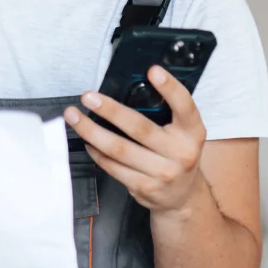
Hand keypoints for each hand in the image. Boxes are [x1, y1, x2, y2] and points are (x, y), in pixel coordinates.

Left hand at [63, 65, 206, 213]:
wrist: (183, 197)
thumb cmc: (176, 155)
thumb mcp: (182, 134)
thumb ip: (165, 115)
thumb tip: (128, 88)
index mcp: (192, 132)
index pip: (185, 106)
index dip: (170, 88)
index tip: (152, 71)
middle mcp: (181, 153)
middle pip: (140, 128)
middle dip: (110, 110)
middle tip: (89, 97)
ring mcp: (162, 173)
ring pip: (119, 149)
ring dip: (92, 131)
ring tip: (74, 117)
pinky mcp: (144, 187)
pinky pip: (114, 167)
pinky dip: (97, 153)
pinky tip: (87, 141)